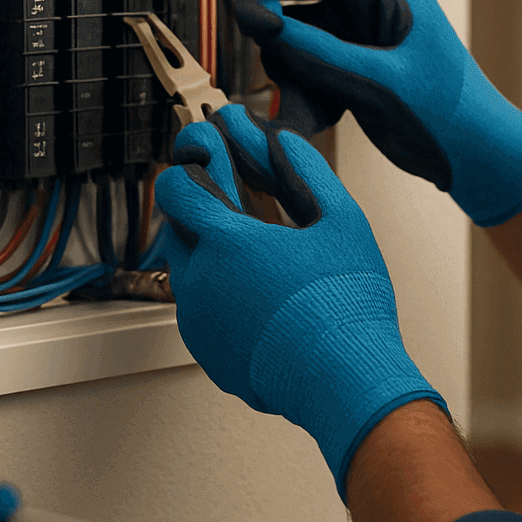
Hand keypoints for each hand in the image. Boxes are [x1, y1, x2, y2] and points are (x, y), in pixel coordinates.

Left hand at [152, 104, 445, 497]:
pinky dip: (222, 289)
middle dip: (204, 202)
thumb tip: (286, 140)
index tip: (208, 147)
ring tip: (257, 243)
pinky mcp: (208, 351)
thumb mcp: (341, 219)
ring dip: (213, 247)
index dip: (191, 160)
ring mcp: (199, 321)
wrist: (344, 380)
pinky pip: (202, 306)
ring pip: (190, 266)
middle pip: (178, 224)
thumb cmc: (345, 305)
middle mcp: (200, 281)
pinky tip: (262, 288)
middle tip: (236, 188)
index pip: (176, 186)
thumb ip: (307, 170)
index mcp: (226, 242)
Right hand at [235, 0, 521, 226]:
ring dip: (294, 69)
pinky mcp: (362, 78)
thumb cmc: (449, 114)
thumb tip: (272, 27)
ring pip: (310, 44)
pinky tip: (307, 116)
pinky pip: (319, 75)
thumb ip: (323, 54)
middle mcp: (381, 17)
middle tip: (254, 35)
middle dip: (283, 27)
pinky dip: (307, 93)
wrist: (476, 158)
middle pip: (314, 6)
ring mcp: (370, 49)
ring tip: (291, 94)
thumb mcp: (380, 82)